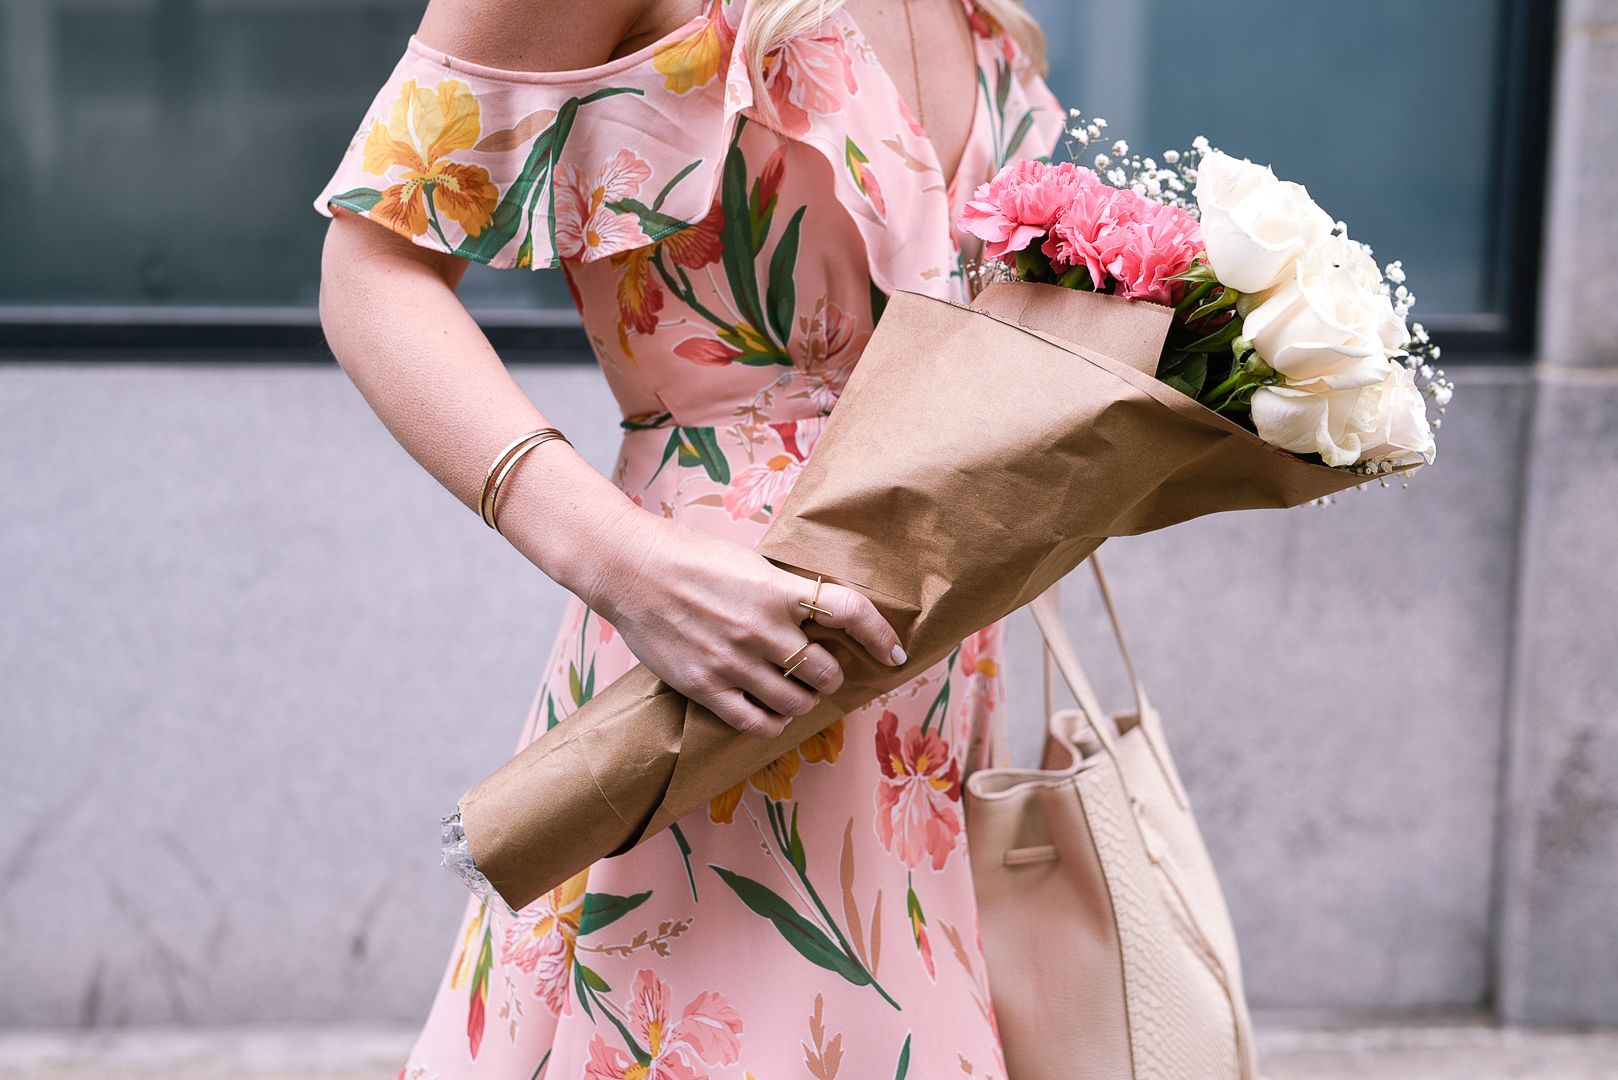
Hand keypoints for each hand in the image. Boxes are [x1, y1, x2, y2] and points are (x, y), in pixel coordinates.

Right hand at [584, 505, 905, 738]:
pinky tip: (769, 713)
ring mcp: (734, 662)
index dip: (881, 635)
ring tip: (792, 691)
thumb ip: (784, 588)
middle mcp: (762, 629)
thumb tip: (820, 611)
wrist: (628, 568)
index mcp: (777, 589)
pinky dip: (771, 723)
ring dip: (802, 701)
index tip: (894, 652)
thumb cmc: (687, 555)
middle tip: (820, 670)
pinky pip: (756, 723)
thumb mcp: (748, 561)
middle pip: (826, 671)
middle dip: (830, 674)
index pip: (850, 611)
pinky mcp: (706, 687)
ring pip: (796, 704)